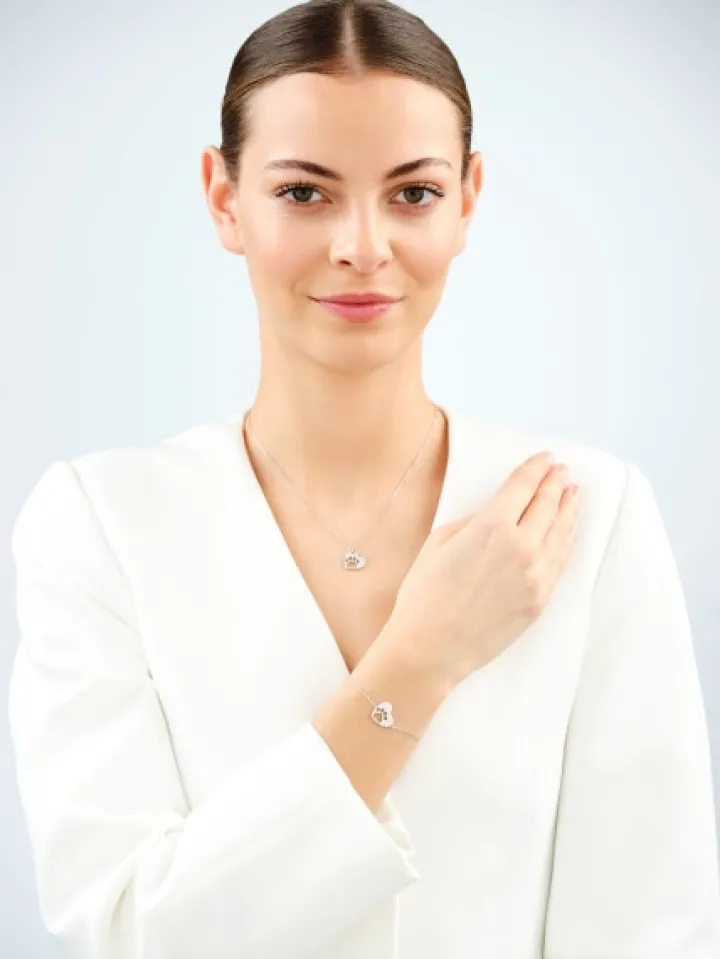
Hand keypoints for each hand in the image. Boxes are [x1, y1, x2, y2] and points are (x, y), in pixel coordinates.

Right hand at [378, 452, 579, 687]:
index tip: (545, 459)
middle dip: (555, 484)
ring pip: (560, 533)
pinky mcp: (539, 600)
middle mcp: (521, 547)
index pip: (522, 487)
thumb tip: (493, 516)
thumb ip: (472, 522)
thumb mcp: (440, 542)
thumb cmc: (425, 595)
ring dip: (568, 509)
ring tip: (573, 494)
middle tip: (561, 472)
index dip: (535, 469)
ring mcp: (535, 576)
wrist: (431, 647)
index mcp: (492, 526)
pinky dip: (565, 541)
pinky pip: (559, 562)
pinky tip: (566, 532)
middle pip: (547, 505)